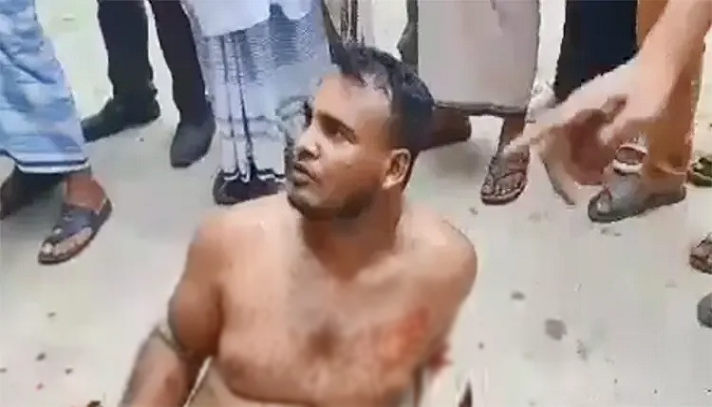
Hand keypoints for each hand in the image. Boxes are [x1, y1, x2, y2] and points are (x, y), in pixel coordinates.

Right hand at [505, 56, 674, 203]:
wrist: (662, 63)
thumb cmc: (652, 87)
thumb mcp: (639, 114)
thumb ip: (613, 134)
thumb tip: (593, 154)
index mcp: (580, 106)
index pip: (545, 125)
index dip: (525, 139)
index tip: (507, 153)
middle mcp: (576, 110)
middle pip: (555, 143)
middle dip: (562, 170)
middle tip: (574, 195)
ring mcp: (585, 113)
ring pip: (568, 145)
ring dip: (576, 166)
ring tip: (595, 182)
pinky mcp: (596, 117)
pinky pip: (582, 141)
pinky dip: (588, 158)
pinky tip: (604, 169)